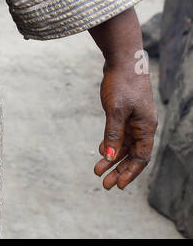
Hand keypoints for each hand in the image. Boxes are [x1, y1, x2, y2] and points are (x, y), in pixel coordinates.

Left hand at [93, 59, 157, 189]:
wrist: (122, 60)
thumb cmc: (122, 84)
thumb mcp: (115, 110)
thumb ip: (113, 134)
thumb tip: (109, 156)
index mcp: (146, 127)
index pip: (141, 157)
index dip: (130, 172)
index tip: (118, 185)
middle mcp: (142, 126)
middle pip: (132, 154)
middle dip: (119, 170)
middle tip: (105, 184)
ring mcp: (134, 119)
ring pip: (124, 145)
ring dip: (113, 158)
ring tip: (98, 171)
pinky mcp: (124, 113)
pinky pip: (119, 134)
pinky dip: (111, 143)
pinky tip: (101, 151)